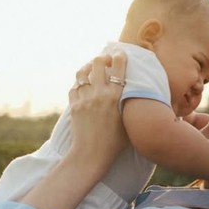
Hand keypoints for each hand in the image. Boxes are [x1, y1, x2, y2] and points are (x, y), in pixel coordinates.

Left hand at [68, 52, 128, 170]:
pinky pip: (74, 87)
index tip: (120, 54)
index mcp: (115, 96)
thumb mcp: (128, 121)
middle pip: (97, 63)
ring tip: (93, 70)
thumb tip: (134, 92)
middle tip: (106, 62)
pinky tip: (84, 86)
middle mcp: (98, 94)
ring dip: (88, 68)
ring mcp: (84, 99)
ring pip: (82, 72)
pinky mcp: (74, 106)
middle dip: (102, 58)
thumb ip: (129, 103)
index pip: (118, 66)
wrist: (91, 155)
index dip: (119, 56)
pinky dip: (79, 84)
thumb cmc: (115, 143)